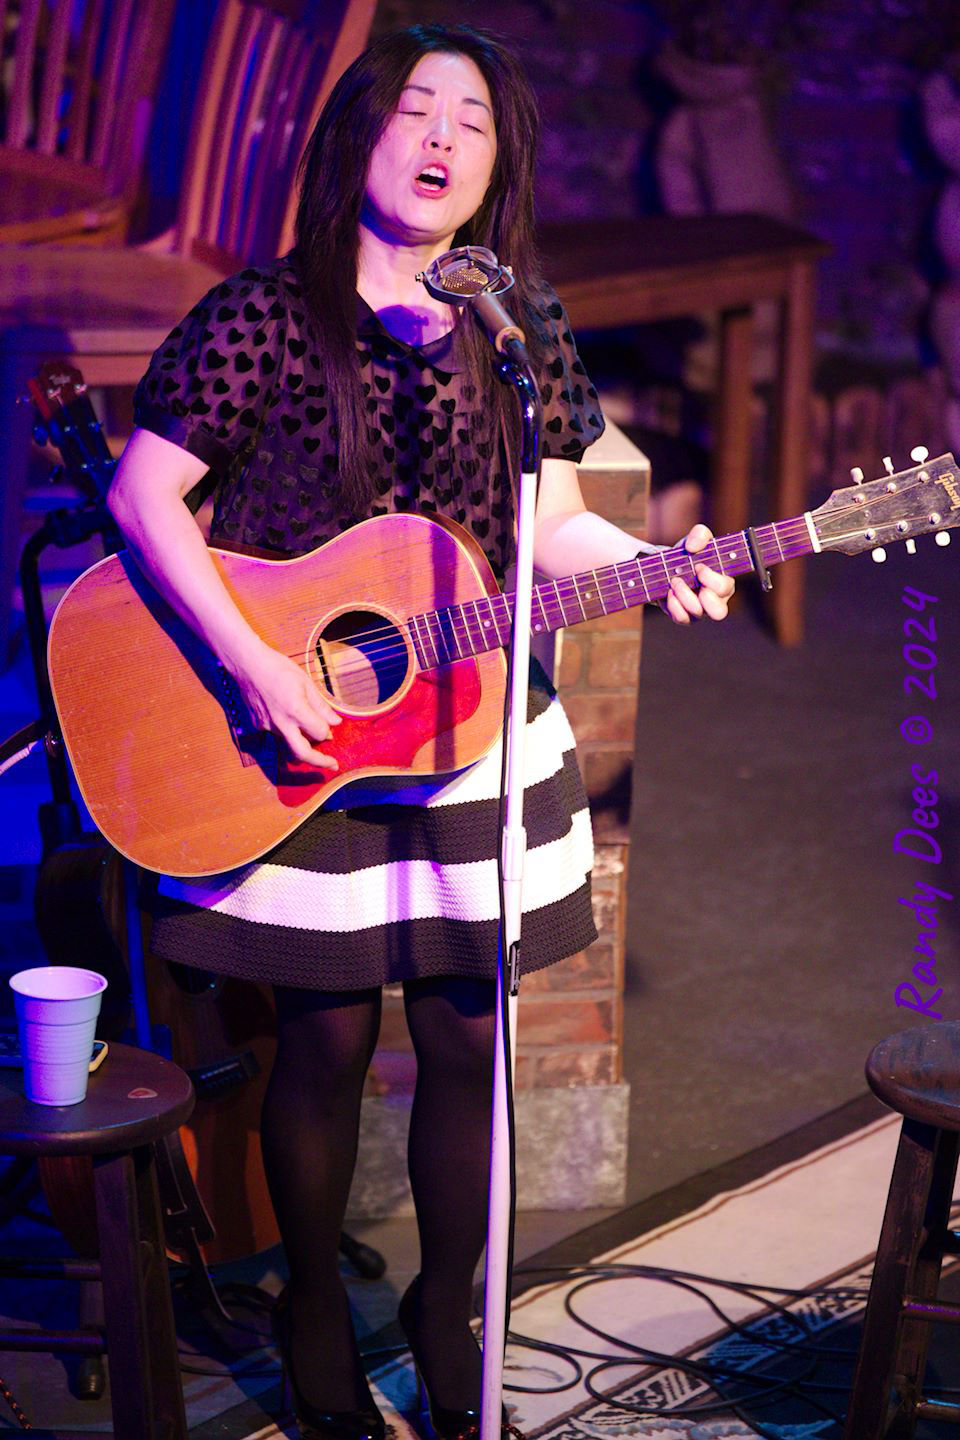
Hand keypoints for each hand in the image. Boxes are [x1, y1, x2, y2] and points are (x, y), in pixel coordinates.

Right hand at [228, 643, 341, 768]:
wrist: (248, 664)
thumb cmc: (279, 669)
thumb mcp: (306, 682)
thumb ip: (321, 706)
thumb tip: (335, 723)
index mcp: (296, 710)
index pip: (320, 733)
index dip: (328, 731)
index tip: (331, 727)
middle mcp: (281, 723)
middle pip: (302, 753)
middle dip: (320, 762)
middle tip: (332, 765)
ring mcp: (267, 726)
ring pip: (289, 741)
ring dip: (301, 739)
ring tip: (306, 728)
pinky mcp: (258, 726)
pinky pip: (276, 733)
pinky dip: (285, 728)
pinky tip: (283, 712)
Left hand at [661, 523, 735, 624]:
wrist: (669, 567)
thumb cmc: (690, 555)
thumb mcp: (695, 540)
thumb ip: (700, 535)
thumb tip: (693, 546)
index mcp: (724, 582)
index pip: (726, 588)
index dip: (712, 579)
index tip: (699, 567)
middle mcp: (716, 600)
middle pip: (719, 612)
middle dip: (706, 599)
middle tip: (693, 581)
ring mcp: (700, 611)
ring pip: (697, 613)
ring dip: (684, 595)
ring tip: (675, 581)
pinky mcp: (685, 617)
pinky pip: (682, 618)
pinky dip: (674, 605)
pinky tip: (669, 592)